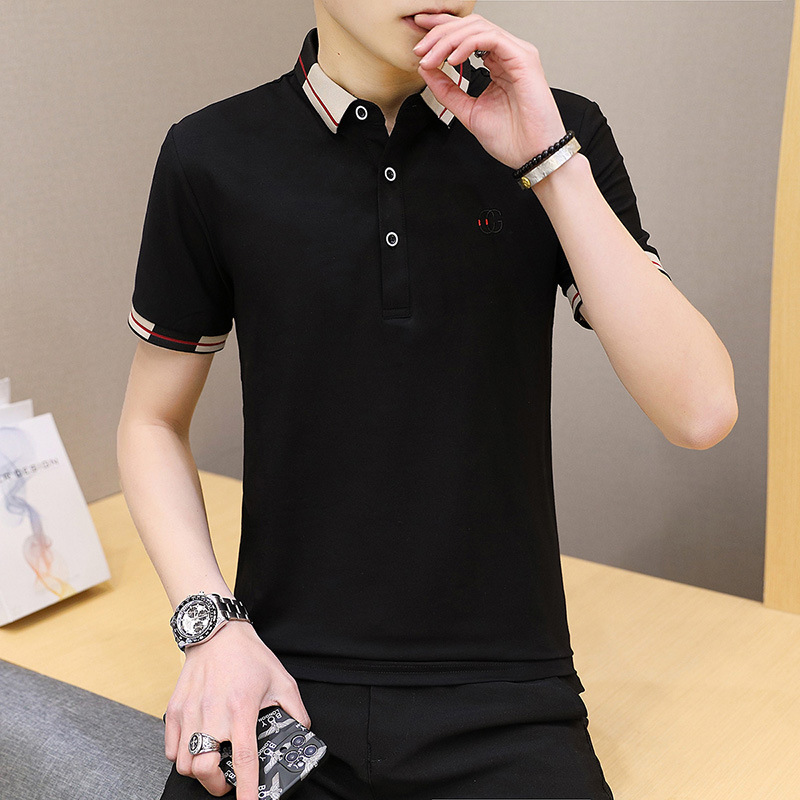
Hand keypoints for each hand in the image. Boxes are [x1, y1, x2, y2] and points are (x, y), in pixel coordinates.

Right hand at [164, 622, 310, 798]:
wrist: (218, 632)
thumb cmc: (249, 655)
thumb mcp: (281, 680)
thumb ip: (295, 709)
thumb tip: (302, 731)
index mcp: (241, 709)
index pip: (245, 759)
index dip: (246, 788)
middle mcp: (213, 714)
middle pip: (204, 769)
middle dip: (216, 785)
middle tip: (228, 781)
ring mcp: (190, 713)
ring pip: (183, 763)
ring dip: (199, 771)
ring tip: (213, 762)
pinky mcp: (175, 709)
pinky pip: (170, 748)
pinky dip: (181, 755)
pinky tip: (197, 746)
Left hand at [412, 12, 567, 169]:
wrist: (532, 155)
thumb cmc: (512, 138)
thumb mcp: (468, 111)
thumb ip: (448, 90)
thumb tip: (428, 70)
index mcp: (497, 64)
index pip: (468, 35)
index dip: (442, 28)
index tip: (420, 31)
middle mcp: (508, 54)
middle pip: (471, 25)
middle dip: (440, 32)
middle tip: (420, 49)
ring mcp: (517, 54)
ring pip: (478, 28)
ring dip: (449, 40)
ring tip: (431, 58)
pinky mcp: (523, 58)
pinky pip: (490, 39)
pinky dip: (467, 45)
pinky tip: (452, 60)